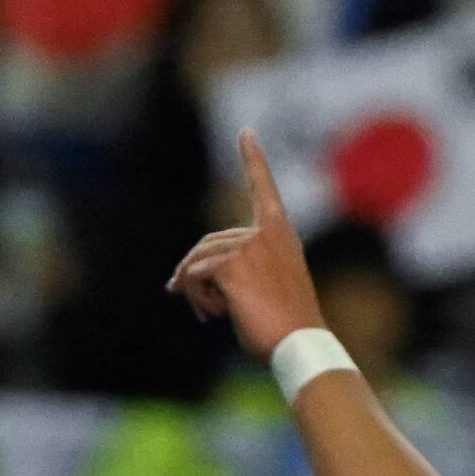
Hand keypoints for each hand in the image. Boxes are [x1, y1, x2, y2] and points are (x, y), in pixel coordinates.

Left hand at [168, 134, 325, 357]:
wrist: (300, 344)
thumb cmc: (286, 325)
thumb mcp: (267, 289)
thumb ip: (237, 271)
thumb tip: (180, 278)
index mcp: (280, 234)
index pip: (264, 188)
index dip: (253, 159)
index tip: (245, 132)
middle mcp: (265, 233)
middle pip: (209, 242)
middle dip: (189, 270)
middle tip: (174, 292)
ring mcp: (249, 246)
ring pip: (198, 261)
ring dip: (193, 290)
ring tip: (207, 315)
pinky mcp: (233, 266)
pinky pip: (195, 278)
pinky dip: (196, 299)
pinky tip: (215, 316)